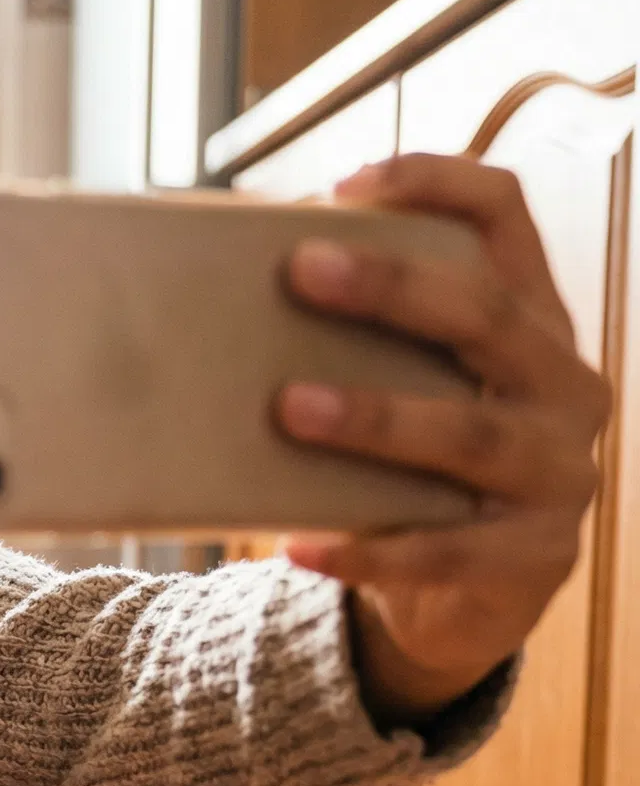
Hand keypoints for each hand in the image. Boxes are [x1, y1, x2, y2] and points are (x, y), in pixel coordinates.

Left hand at [274, 153, 610, 726]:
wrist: (464, 602)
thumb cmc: (415, 476)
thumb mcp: (405, 396)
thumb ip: (357, 346)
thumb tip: (222, 294)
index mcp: (532, 323)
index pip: (506, 220)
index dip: (438, 184)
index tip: (346, 183)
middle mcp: (563, 386)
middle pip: (486, 317)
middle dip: (392, 289)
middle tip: (299, 271)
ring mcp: (559, 475)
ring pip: (468, 435)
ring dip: (376, 416)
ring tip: (290, 406)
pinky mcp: (530, 559)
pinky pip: (441, 552)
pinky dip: (366, 549)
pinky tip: (297, 546)